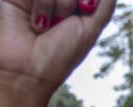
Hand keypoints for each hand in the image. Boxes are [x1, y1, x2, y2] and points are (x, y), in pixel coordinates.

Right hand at [0, 0, 115, 99]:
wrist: (28, 73)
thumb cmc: (60, 56)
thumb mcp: (92, 27)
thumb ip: (105, 2)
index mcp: (75, 2)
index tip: (86, 7)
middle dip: (71, 1)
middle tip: (64, 21)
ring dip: (57, 5)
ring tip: (46, 28)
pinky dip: (41, 4)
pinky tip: (37, 24)